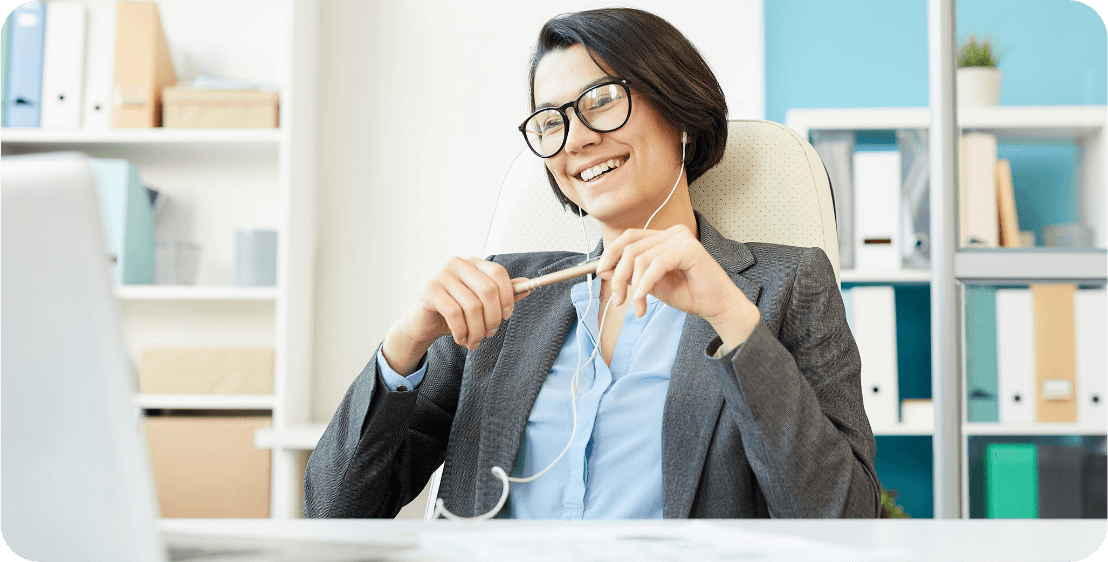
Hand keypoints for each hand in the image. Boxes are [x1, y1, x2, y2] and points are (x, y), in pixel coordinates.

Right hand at [383, 257, 528, 374]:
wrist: (424, 324)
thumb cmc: (456, 312)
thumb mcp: (482, 304)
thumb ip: (503, 294)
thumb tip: (527, 285)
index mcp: (473, 263)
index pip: (498, 273)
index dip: (507, 296)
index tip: (507, 316)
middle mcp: (458, 264)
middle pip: (488, 290)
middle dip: (493, 318)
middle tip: (490, 333)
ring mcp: (442, 275)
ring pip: (472, 306)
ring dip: (477, 330)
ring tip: (475, 341)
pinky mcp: (429, 290)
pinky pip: (454, 313)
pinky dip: (461, 331)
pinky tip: (462, 339)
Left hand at [595, 225, 760, 346]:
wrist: (717, 306)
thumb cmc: (689, 294)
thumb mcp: (651, 284)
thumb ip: (631, 274)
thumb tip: (605, 269)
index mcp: (664, 237)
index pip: (629, 237)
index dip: (611, 253)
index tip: (602, 273)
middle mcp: (673, 233)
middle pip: (631, 247)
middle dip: (619, 275)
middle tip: (619, 299)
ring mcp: (682, 239)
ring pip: (641, 258)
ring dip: (633, 287)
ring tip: (637, 306)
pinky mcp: (689, 250)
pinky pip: (656, 265)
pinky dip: (645, 285)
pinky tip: (642, 300)